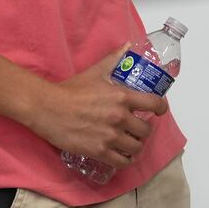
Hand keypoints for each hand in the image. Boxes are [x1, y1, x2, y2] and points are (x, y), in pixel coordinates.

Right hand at [28, 45, 168, 167]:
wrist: (47, 108)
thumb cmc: (71, 89)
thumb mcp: (95, 72)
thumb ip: (114, 59)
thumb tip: (128, 46)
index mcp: (122, 97)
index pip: (154, 104)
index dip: (161, 108)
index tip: (159, 111)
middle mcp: (119, 118)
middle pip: (146, 130)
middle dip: (144, 130)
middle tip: (138, 129)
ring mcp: (110, 136)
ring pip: (136, 148)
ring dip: (136, 146)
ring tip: (131, 143)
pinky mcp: (98, 151)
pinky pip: (122, 162)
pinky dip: (125, 160)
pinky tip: (122, 156)